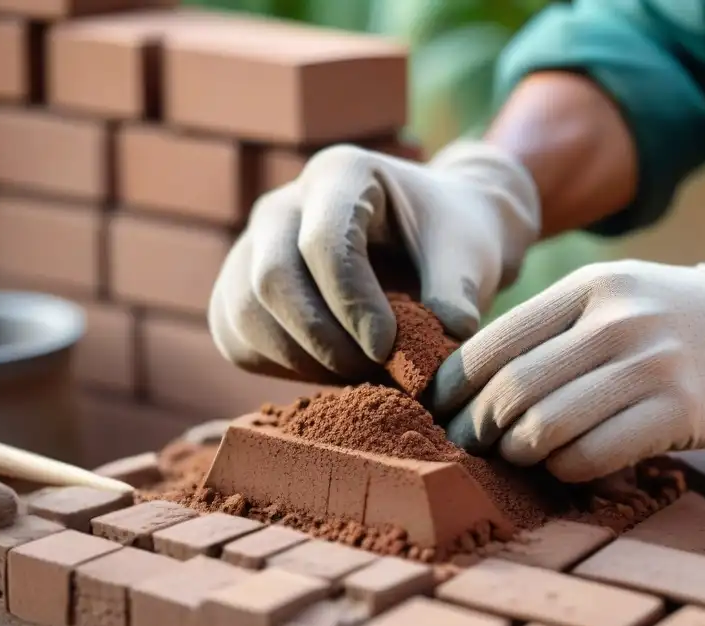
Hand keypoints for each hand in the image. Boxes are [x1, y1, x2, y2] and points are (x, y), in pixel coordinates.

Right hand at [208, 141, 539, 381]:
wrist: (428, 242)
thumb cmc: (451, 239)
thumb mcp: (470, 254)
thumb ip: (458, 294)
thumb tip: (443, 341)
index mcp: (342, 175)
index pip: (324, 242)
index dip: (353, 304)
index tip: (388, 347)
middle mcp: (284, 203)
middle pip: (272, 279)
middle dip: (325, 340)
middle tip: (376, 368)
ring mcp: (253, 244)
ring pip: (245, 313)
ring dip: (302, 360)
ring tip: (360, 372)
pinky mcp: (239, 287)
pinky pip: (234, 336)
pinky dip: (279, 366)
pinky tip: (330, 369)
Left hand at [432, 240, 704, 481]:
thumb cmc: (664, 321)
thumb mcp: (608, 298)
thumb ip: (549, 330)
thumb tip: (469, 382)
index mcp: (587, 289)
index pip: (495, 343)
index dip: (454, 386)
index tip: (439, 411)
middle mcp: (616, 321)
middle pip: (513, 390)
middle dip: (476, 428)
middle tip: (466, 445)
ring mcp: (650, 365)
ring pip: (547, 427)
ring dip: (517, 453)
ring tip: (512, 456)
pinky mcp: (678, 410)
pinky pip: (594, 455)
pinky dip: (565, 470)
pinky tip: (563, 467)